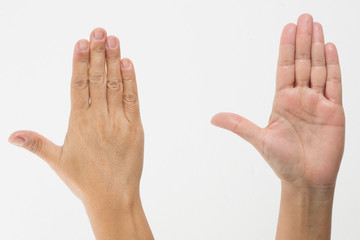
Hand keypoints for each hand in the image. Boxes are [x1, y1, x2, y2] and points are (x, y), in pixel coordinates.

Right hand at [9, 28, 152, 239]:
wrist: (113, 198)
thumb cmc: (84, 181)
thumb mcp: (57, 161)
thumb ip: (36, 143)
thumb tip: (11, 135)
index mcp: (79, 123)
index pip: (78, 85)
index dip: (80, 62)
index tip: (81, 42)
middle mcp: (99, 118)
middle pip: (98, 79)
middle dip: (98, 53)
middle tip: (99, 31)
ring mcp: (119, 122)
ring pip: (115, 85)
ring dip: (115, 60)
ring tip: (113, 39)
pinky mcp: (135, 128)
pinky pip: (133, 99)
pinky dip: (131, 80)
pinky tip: (128, 63)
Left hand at [211, 14, 344, 188]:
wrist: (305, 179)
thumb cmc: (282, 161)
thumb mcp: (259, 139)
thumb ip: (238, 124)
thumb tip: (212, 118)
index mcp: (282, 101)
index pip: (284, 67)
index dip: (286, 47)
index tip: (288, 27)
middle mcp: (300, 97)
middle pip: (302, 62)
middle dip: (303, 40)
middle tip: (305, 17)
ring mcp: (318, 102)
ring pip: (318, 68)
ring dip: (318, 47)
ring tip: (317, 26)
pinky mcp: (335, 111)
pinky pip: (335, 84)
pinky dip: (334, 66)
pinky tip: (331, 48)